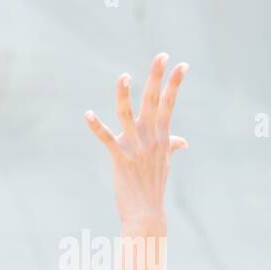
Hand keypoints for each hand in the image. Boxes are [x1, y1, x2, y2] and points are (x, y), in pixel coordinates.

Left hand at [84, 53, 188, 225]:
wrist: (147, 214)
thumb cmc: (154, 188)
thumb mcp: (165, 163)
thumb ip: (172, 147)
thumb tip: (183, 142)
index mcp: (161, 137)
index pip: (170, 104)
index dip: (175, 84)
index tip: (182, 64)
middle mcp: (150, 139)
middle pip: (154, 102)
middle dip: (157, 78)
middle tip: (161, 55)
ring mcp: (136, 148)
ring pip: (129, 116)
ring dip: (125, 96)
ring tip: (124, 76)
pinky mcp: (120, 159)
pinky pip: (107, 139)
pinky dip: (96, 127)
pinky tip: (87, 114)